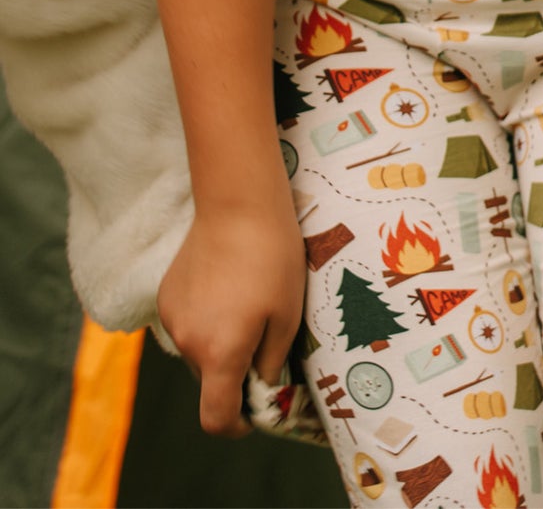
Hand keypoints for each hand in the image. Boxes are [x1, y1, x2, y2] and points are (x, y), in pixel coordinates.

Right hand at [155, 198, 306, 436]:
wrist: (238, 205)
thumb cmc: (273, 258)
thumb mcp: (287, 313)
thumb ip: (271, 360)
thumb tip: (263, 388)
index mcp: (220, 354)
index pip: (215, 417)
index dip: (235, 426)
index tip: (253, 416)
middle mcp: (188, 344)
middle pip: (210, 379)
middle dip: (235, 372)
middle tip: (264, 340)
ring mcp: (171, 320)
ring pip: (198, 350)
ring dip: (220, 342)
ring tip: (249, 302)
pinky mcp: (165, 297)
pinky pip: (188, 323)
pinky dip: (206, 319)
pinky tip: (229, 285)